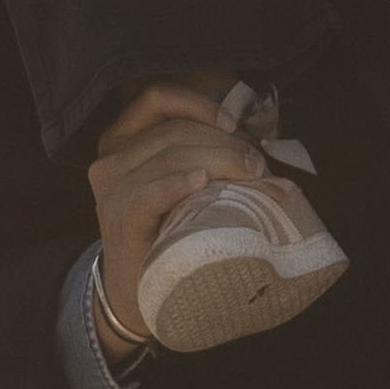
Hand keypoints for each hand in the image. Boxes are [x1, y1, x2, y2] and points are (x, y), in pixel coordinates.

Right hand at [84, 78, 265, 364]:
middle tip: (256, 167)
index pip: (157, 97)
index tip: (233, 124)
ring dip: (217, 162)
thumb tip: (279, 173)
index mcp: (123, 139)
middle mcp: (111, 158)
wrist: (140, 291)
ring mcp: (110, 189)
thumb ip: (212, 162)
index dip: (198, 103)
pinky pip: (147, 193)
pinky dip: (176, 184)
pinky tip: (200, 183)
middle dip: (223, 143)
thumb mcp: (187, 189)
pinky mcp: (117, 218)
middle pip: (173, 130)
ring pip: (170, 156)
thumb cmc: (169, 232)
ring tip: (249, 179)